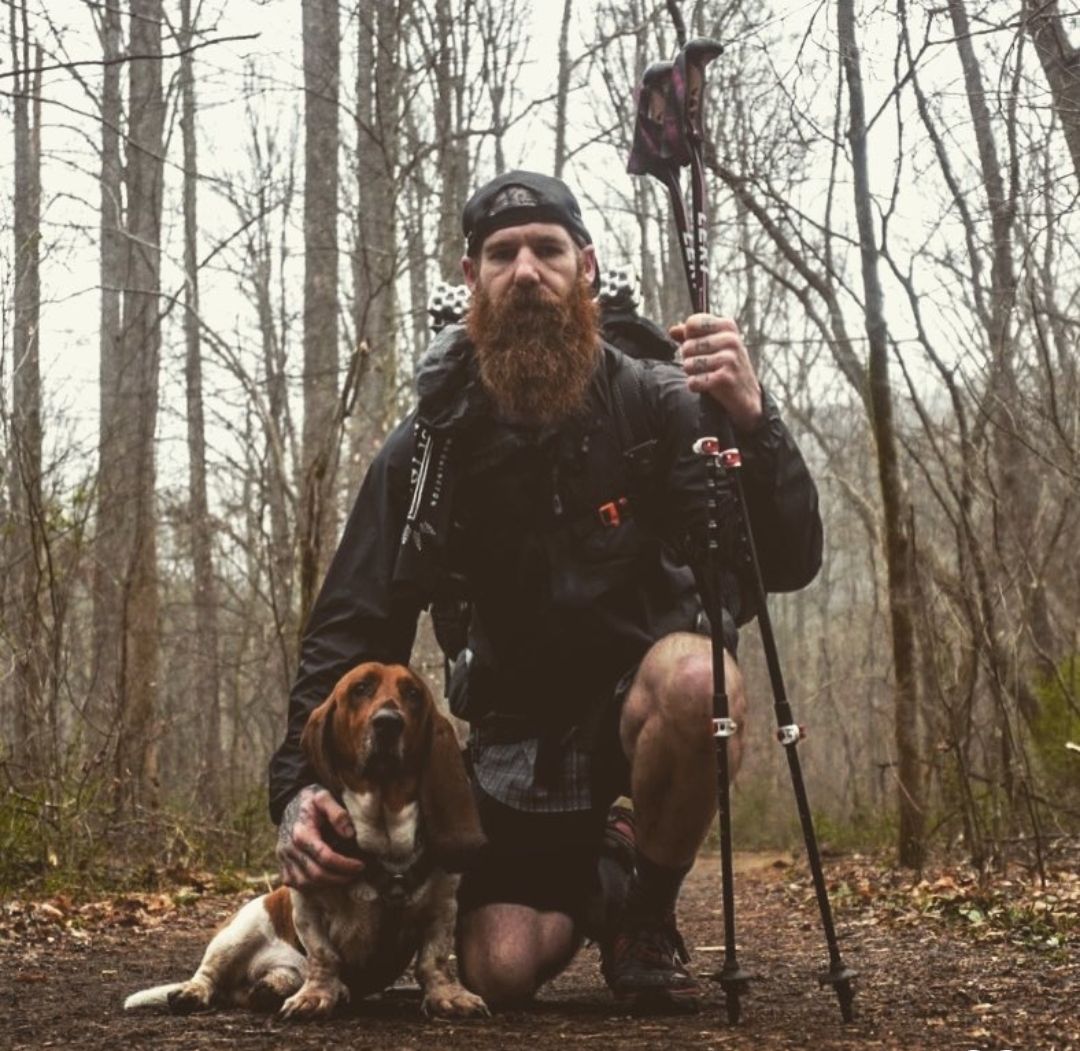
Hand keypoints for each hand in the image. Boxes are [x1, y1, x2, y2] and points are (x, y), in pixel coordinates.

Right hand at [276, 784, 364, 888]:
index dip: (344, 865)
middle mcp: (289, 849)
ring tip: (346, 877)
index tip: (361, 865)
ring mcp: (284, 859)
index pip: (324, 857)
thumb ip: (338, 813)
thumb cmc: (311, 801)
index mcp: (301, 833)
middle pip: (316, 874)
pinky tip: (328, 880)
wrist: (289, 802)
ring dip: (328, 885)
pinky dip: (313, 887)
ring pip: (305, 884)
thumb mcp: (324, 797)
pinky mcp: (282, 865)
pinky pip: (296, 884)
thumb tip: (350, 834)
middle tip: (357, 873)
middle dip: (339, 877)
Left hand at [670, 314, 762, 431]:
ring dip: (693, 373)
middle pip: (687, 346)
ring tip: (707, 375)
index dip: (688, 338)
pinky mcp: (725, 378)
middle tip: (706, 366)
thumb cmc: (725, 365)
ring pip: (688, 364)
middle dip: (690, 359)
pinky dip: (695, 385)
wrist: (746, 394)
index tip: (700, 347)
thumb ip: (691, 335)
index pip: (692, 324)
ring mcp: (730, 358)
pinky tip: (707, 385)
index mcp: (727, 326)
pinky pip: (694, 381)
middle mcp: (730, 339)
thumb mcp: (713, 344)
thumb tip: (672, 330)